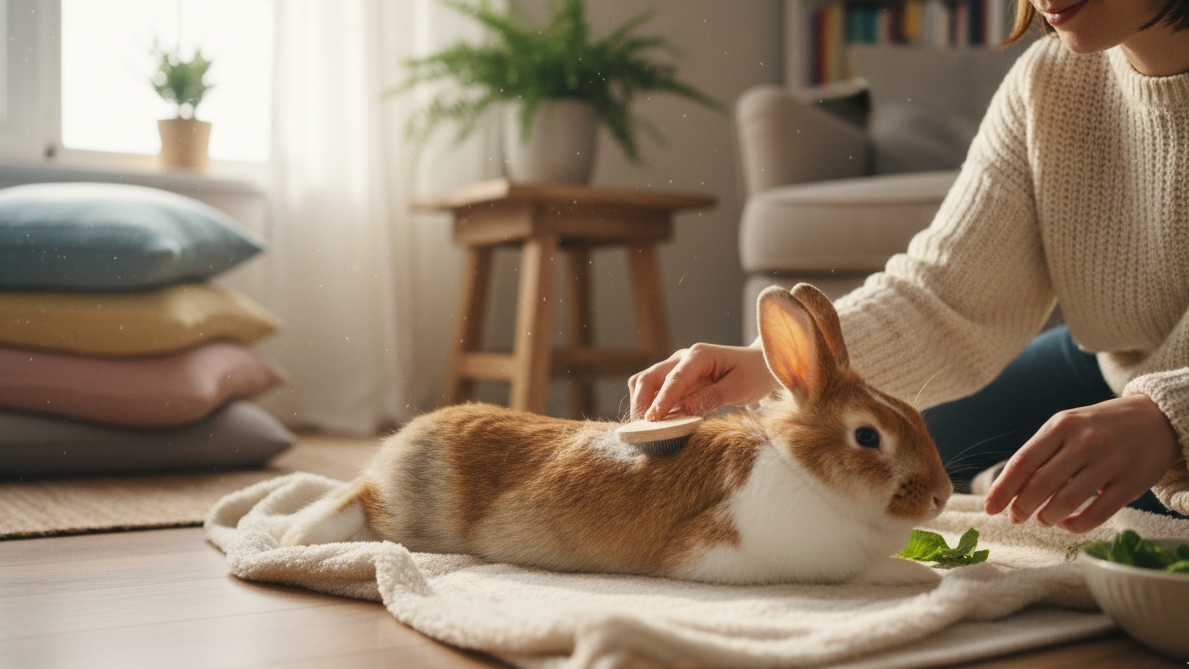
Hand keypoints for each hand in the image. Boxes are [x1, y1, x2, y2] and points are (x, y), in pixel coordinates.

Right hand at [628, 343, 778, 420]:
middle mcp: (682, 359)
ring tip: (647, 431)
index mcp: (699, 356)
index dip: (660, 401)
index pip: (673, 379)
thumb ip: (712, 397)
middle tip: (642, 431)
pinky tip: (659, 426)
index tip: (651, 420)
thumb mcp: (739, 387)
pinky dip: (652, 408)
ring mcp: (677, 369)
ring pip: (646, 384)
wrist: (760, 365)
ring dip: (642, 405)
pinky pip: (656, 393)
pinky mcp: (677, 381)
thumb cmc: (754, 374)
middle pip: (648, 378)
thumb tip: (685, 410)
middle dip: (640, 404)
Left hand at [984, 394, 1181, 532]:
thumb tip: (1011, 489)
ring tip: (1043, 519)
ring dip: (1047, 517)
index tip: (989, 508)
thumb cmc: (1101, 426)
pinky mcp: (1132, 483)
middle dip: (1022, 507)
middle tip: (1016, 518)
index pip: (1023, 462)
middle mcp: (1084, 442)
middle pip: (1041, 484)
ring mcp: (1110, 462)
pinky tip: (1068, 524)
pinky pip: (1097, 514)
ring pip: (1067, 501)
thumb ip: (1042, 453)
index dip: (1003, 489)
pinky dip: (1076, 525)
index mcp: (1061, 426)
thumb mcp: (1068, 426)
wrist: (1158, 419)